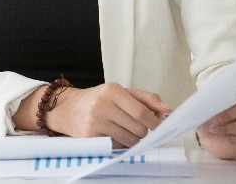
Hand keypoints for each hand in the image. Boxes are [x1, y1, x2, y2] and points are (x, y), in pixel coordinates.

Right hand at [46, 83, 171, 148]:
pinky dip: (119, 143)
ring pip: (129, 140)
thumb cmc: (98, 100)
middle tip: (136, 127)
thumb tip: (168, 111)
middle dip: (142, 131)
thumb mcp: (120, 92)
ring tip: (123, 130)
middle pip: (138, 128)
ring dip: (132, 139)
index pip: (142, 112)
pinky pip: (117, 146)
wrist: (67, 108)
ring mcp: (95, 122)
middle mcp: (102, 105)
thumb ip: (146, 99)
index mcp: (112, 90)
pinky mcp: (90, 136)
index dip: (154, 123)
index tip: (159, 126)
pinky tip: (111, 134)